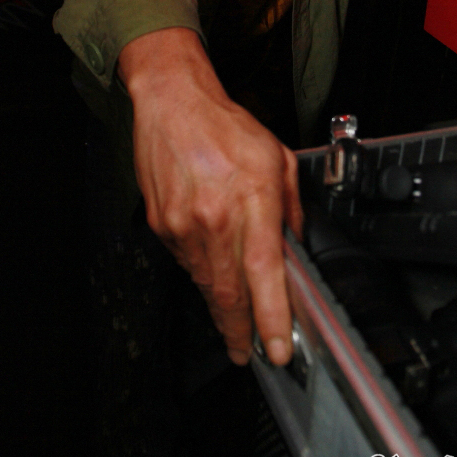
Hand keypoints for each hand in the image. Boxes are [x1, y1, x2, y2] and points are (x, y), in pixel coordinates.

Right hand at [118, 27, 302, 365]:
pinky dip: (202, 273)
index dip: (271, 316)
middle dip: (242, 330)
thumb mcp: (276, 158)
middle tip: (252, 354)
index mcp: (250, 199)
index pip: (264, 272)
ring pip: (206, 282)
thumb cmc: (225, 125)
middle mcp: (214, 218)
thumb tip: (294, 245)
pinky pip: (186, 262)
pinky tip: (212, 273)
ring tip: (236, 325)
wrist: (171, 102)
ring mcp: (183, 225)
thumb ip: (290, 206)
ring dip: (223, 307)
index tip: (279, 348)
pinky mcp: (161, 225)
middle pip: (229, 292)